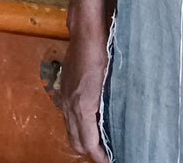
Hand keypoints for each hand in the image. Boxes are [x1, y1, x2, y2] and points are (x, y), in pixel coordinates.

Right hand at [60, 33, 109, 161]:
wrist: (85, 33)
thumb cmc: (103, 52)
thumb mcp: (112, 82)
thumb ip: (111, 106)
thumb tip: (117, 125)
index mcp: (83, 106)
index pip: (89, 143)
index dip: (100, 156)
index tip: (111, 160)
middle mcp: (69, 105)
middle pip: (76, 142)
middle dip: (90, 152)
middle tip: (107, 154)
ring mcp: (64, 98)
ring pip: (70, 131)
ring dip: (83, 140)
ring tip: (101, 142)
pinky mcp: (64, 91)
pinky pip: (68, 117)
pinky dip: (78, 126)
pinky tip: (91, 122)